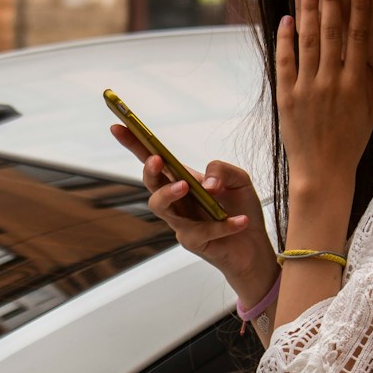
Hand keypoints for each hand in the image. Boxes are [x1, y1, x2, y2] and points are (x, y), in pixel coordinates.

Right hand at [109, 125, 275, 302]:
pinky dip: (223, 225)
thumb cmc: (241, 208)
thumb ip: (222, 169)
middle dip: (149, 170)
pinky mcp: (193, 242)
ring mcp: (181, 221)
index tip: (117, 126)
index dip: (133, 143)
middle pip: (150, 182)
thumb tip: (206, 183)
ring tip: (187, 186)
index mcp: (182, 178)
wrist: (255, 246)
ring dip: (169, 194)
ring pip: (160, 207)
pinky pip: (202, 231)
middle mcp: (176, 199)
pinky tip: (240, 220)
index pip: (152, 157)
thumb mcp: (239, 179)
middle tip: (156, 160)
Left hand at [277, 0, 372, 219]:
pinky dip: (285, 39)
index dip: (358, 11)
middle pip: (332, 32)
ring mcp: (307, 88)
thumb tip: (365, 53)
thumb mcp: (370, 111)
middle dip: (331, 0)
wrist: (322, 171)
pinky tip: (287, 19)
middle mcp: (331, 82)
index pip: (358, 39)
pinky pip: (285, 61)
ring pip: (308, 41)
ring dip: (308, 11)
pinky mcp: (286, 96)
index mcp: (356, 84)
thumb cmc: (350, 141)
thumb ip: (368, 80)